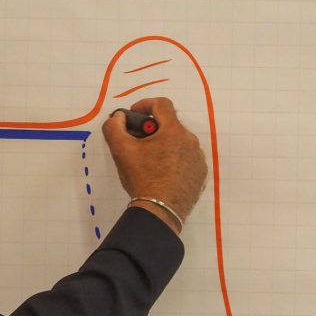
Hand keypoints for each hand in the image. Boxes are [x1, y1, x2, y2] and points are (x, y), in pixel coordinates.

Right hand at [101, 98, 206, 232]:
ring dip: (165, 145)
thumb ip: (114, 127)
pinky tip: (163, 173)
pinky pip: (187, 159)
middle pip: (170, 125)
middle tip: (138, 143)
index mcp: (173, 131)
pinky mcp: (200, 173)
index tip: (134, 114)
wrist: (161, 211)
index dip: (145, 104)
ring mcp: (197, 158)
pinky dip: (175, 160)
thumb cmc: (142, 178)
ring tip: (151, 161)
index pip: (162, 104)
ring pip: (179, 142)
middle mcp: (190, 140)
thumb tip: (119, 117)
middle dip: (153, 129)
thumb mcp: (121, 151)